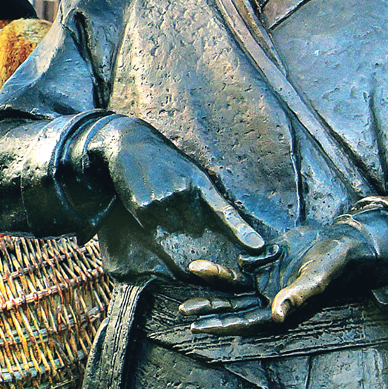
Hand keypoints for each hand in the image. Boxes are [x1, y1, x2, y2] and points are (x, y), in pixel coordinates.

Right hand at [89, 116, 262, 250]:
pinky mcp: (143, 207)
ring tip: (157, 193)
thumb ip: (199, 194)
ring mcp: (163, 200)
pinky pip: (153, 227)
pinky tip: (144, 196)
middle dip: (187, 220)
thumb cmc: (163, 159)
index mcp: (200, 181)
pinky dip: (149, 218)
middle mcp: (184, 191)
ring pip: (173, 229)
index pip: (225, 210)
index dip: (242, 230)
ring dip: (166, 220)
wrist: (130, 142)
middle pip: (195, 227)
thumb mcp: (188, 169)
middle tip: (172, 195)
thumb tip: (206, 226)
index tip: (257, 246)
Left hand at [184, 224, 385, 335]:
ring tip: (187, 283)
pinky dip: (223, 269)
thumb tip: (277, 314)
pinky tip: (203, 267)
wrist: (343, 242)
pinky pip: (239, 268)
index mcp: (282, 309)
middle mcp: (270, 298)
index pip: (247, 322)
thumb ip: (297, 296)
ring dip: (211, 287)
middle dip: (209, 309)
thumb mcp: (317, 280)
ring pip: (232, 288)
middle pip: (234, 308)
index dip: (223, 325)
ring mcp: (266, 281)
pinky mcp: (265, 263)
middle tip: (184, 311)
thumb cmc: (335, 265)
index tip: (199, 327)